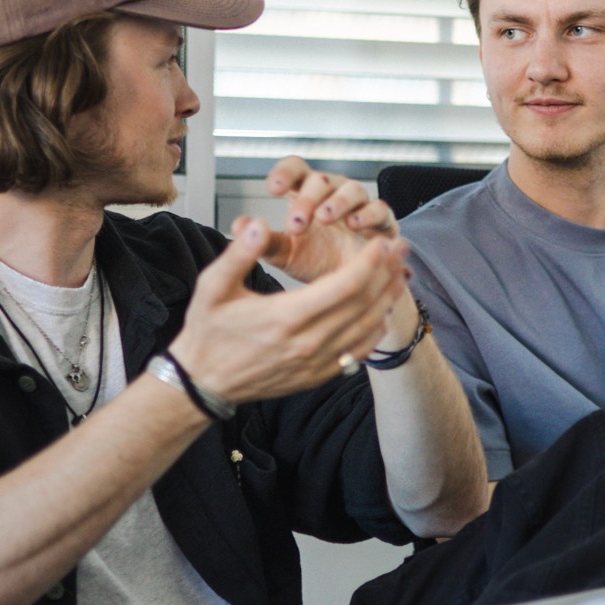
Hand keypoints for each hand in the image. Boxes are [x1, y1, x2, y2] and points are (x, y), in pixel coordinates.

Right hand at [170, 218, 409, 403]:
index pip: (345, 285)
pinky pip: (357, 352)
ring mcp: (315, 363)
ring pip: (366, 328)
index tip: (381, 242)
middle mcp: (307, 342)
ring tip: (400, 274)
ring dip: (387, 299)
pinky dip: (375, 330)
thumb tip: (257, 223)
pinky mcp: (317, 375)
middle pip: (365, 304)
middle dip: (387, 272)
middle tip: (401, 248)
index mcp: (286, 317)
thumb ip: (239, 254)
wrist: (203, 382)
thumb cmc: (208, 332)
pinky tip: (382, 312)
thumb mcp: (212, 287)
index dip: (370, 262)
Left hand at [258, 156, 399, 285]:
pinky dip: (369, 214)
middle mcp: (333, 194)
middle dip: (308, 199)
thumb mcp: (285, 254)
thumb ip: (264, 241)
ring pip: (352, 189)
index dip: (285, 173)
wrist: (347, 290)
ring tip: (324, 218)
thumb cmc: (315, 262)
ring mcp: (360, 206)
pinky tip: (355, 224)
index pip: (296, 170)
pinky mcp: (383, 223)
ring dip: (338, 202)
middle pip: (321, 180)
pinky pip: (380, 209)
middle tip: (296, 223)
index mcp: (306, 195)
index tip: (272, 189)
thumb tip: (238, 226)